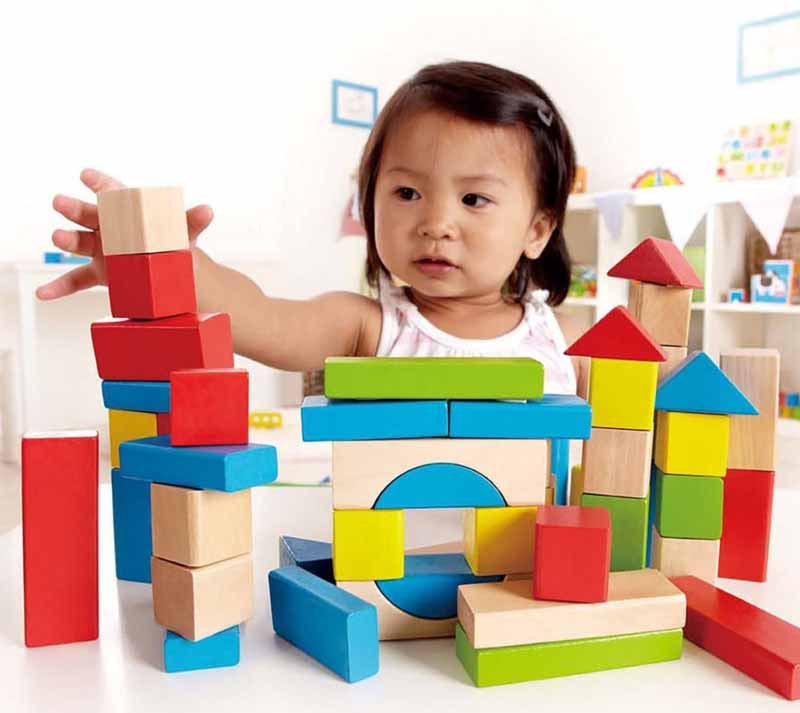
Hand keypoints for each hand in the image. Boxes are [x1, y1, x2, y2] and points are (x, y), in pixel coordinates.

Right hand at [37, 168, 213, 299]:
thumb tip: (208, 210)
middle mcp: (111, 229)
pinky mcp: (100, 274)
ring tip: (58, 237)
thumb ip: (191, 222)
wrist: (174, 278)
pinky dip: (59, 287)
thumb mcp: (184, 235)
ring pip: (81, 243)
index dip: (100, 183)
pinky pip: (76, 280)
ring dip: (67, 240)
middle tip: (60, 202)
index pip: (113, 193)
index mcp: (129, 214)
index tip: (87, 175)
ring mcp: (102, 252)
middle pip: (90, 216)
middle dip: (75, 208)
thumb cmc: (175, 248)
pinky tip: (44, 293)